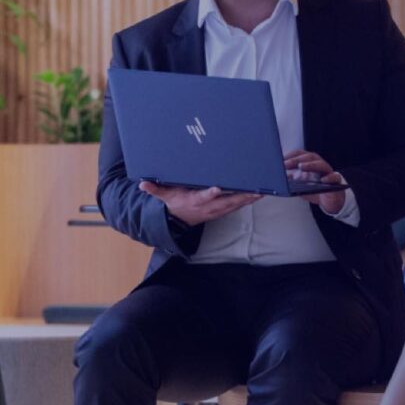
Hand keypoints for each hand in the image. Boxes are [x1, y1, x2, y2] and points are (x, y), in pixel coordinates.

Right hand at [140, 180, 260, 226]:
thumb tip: (142, 183)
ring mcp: (216, 210)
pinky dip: (248, 200)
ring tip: (262, 191)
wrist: (179, 221)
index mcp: (194, 201)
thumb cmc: (174, 204)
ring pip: (235, 204)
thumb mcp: (164, 196)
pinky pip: (237, 206)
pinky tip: (259, 194)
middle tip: (254, 189)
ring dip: (248, 198)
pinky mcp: (222, 211)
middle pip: (226, 202)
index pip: (203, 197)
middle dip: (240, 196)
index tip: (218, 188)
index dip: (211, 194)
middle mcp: (208, 207)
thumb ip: (154, 189)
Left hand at [283, 150, 347, 213]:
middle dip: (296, 160)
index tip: (280, 159)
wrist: (331, 200)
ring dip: (311, 165)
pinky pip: (335, 177)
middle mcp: (319, 165)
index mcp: (310, 164)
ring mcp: (328, 172)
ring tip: (301, 167)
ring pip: (321, 164)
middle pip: (309, 157)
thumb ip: (291, 180)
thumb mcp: (300, 185)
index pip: (300, 155)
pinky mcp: (336, 182)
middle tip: (285, 164)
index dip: (291, 156)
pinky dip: (330, 177)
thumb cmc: (315, 189)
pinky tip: (323, 180)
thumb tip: (279, 178)